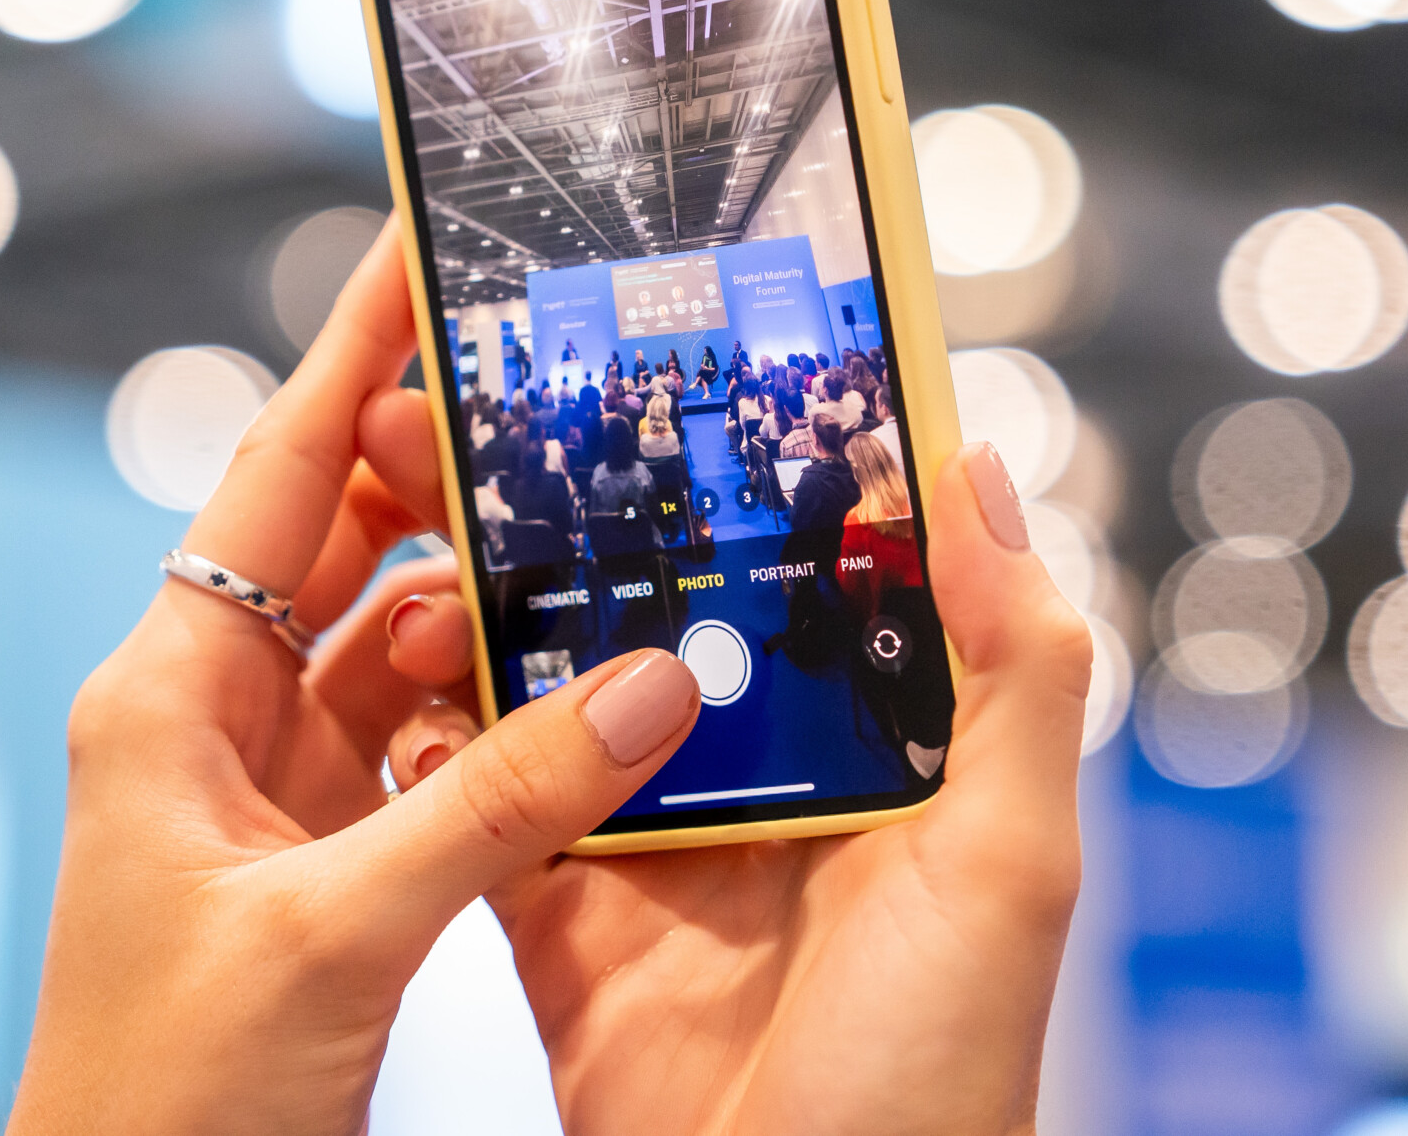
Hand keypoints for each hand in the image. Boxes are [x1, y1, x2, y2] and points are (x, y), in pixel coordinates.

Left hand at [5, 222, 705, 1135]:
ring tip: (595, 530)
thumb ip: (500, 801)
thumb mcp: (337, 930)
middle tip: (559, 387)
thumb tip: (655, 683)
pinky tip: (574, 685)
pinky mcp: (322, 850)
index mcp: (168, 693)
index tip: (420, 248)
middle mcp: (211, 713)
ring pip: (394, 642)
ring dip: (486, 600)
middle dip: (444, 466)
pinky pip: (422, 739)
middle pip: (341, 540)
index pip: (273, 473)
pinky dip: (495, 707)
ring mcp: (268, 784)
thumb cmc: (162, 1092)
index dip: (352, 354)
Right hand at [387, 438, 1089, 1135]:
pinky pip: (487, 817)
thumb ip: (1014, 670)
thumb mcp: (1010, 866)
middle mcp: (760, 784)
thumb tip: (975, 465)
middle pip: (661, 612)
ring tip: (426, 530)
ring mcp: (651, 852)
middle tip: (487, 415)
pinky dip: (437, 754)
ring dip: (491, 616)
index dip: (751, 465)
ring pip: (558, 696)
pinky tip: (394, 679)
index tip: (675, 346)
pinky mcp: (559, 927)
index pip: (813, 569)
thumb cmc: (937, 1083)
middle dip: (582, 517)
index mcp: (874, 753)